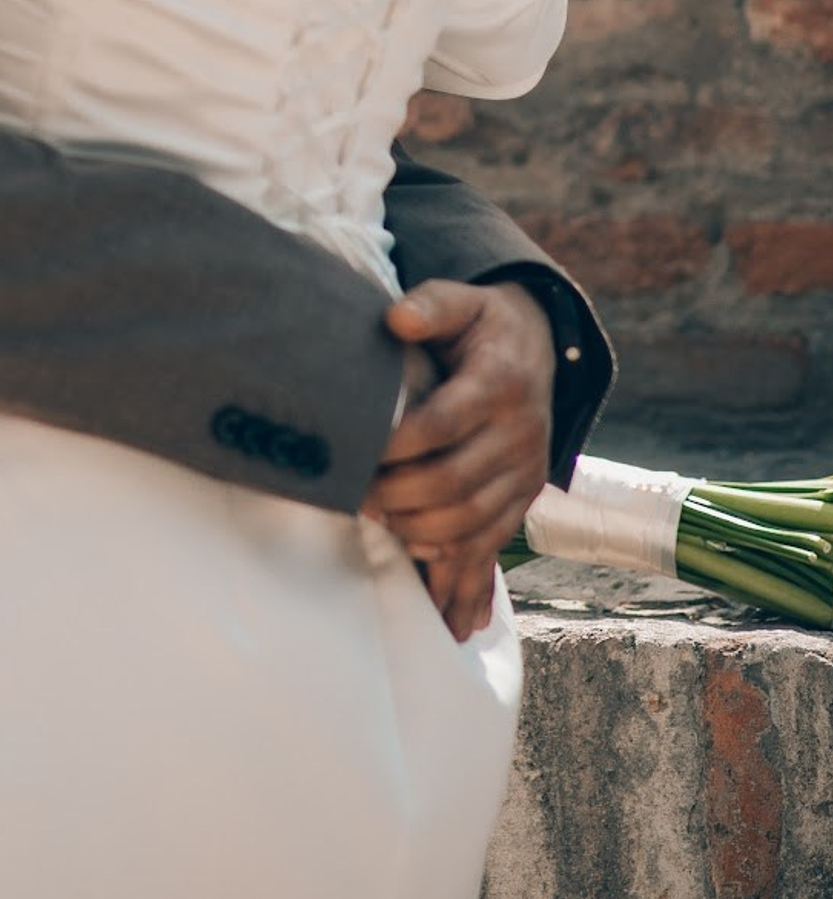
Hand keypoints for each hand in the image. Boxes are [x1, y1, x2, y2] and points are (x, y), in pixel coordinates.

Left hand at [368, 280, 554, 641]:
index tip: (357, 455)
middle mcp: (520, 435)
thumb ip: (431, 305)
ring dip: (426, 534)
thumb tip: (396, 317)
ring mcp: (525, 473)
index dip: (397, 445)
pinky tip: (440, 598)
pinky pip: (496, 543)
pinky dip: (466, 573)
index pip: (442, 425)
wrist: (540, 348)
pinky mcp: (523, 499)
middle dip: (402, 496)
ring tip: (382, 527)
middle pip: (456, 483)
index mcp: (500, 384)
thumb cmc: (482, 324)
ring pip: (476, 522)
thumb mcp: (463, 301)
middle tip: (357, 497)